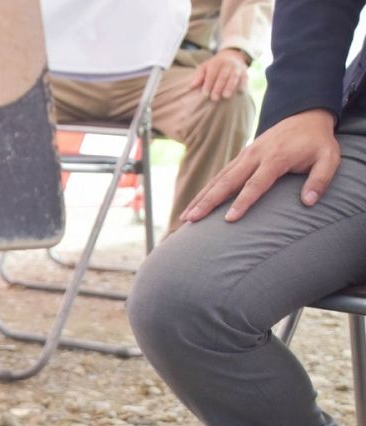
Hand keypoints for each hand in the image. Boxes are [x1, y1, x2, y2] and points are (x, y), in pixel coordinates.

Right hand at [182, 109, 339, 223]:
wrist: (305, 116)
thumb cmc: (317, 142)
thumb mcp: (329, 158)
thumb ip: (320, 180)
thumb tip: (308, 202)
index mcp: (275, 158)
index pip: (255, 184)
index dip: (242, 202)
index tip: (229, 219)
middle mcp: (254, 156)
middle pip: (227, 182)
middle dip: (207, 201)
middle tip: (191, 219)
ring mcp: (244, 156)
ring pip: (218, 178)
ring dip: (200, 198)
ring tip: (185, 217)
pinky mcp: (240, 158)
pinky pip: (219, 175)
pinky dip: (205, 190)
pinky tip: (195, 204)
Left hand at [189, 48, 248, 100]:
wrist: (231, 55)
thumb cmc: (214, 66)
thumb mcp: (204, 67)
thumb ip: (198, 76)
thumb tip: (191, 87)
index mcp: (216, 63)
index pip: (212, 73)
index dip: (208, 83)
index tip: (205, 93)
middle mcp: (227, 64)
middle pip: (223, 76)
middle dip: (218, 87)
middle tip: (214, 98)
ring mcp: (237, 68)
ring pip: (234, 77)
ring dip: (230, 87)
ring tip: (226, 96)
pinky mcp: (245, 72)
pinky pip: (245, 78)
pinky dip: (243, 84)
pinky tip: (240, 92)